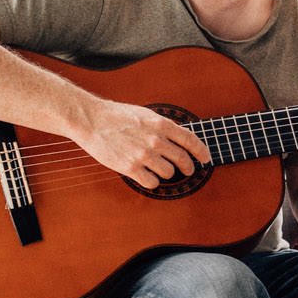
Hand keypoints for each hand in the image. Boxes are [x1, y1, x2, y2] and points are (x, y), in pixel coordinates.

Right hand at [81, 99, 209, 187]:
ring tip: (159, 169)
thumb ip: (163, 127)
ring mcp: (143, 154)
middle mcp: (155, 140)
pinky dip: (152, 182)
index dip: (202, 152)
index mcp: (160, 124)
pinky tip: (147, 176)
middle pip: (183, 160)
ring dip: (166, 173)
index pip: (191, 140)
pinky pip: (152, 182)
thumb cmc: (116, 116)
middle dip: (188, 167)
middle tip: (187, 170)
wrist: (91, 120)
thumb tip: (179, 138)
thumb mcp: (145, 115)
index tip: (205, 159)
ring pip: (169, 173)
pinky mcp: (130, 167)